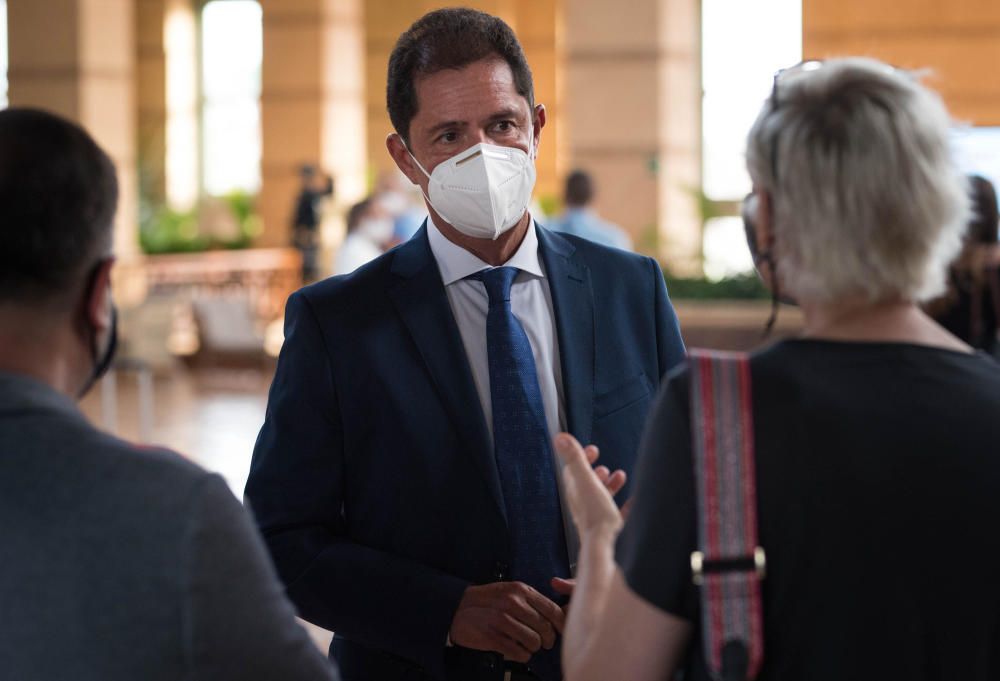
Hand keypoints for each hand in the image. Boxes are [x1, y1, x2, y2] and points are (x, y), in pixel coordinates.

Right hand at [449, 582, 564, 662]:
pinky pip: (519, 653)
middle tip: (543, 643)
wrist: (457, 608)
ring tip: (526, 646)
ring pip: (534, 642)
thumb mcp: (510, 591)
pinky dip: (521, 655)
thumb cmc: (487, 601)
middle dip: (547, 640)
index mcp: (521, 590)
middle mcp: (513, 603)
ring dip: (533, 648)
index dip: (561, 625)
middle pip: (545, 628)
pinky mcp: (493, 636)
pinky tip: (516, 650)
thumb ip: (531, 601)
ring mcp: (502, 620)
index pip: (552, 610)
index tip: (561, 632)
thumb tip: (556, 617)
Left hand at [553, 433, 623, 539]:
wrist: (605, 546)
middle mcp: (583, 504)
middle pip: (586, 484)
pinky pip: (618, 514)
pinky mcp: (610, 529)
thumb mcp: (586, 481)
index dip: (581, 458)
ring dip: (609, 485)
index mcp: (576, 492)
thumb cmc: (595, 514)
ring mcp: (596, 517)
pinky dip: (626, 505)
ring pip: (601, 498)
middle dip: (596, 472)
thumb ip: (574, 459)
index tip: (593, 450)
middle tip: (604, 466)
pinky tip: (636, 500)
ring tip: (621, 475)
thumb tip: (559, 438)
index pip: (572, 471)